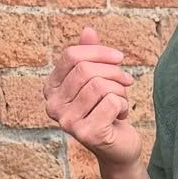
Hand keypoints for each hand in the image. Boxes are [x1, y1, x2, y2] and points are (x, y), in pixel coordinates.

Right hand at [43, 27, 141, 169]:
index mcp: (51, 88)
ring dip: (120, 91)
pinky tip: (121, 116)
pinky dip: (123, 105)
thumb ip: (91, 56)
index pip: (71, 56)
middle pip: (85, 69)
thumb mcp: (99, 79)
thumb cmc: (107, 111)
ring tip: (120, 102)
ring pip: (99, 86)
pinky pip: (111, 102)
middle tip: (126, 81)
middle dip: (113, 72)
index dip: (99, 52)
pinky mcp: (86, 133)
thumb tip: (88, 30)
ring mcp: (67, 121)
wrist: (118, 148)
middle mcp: (53, 106)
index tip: (119, 58)